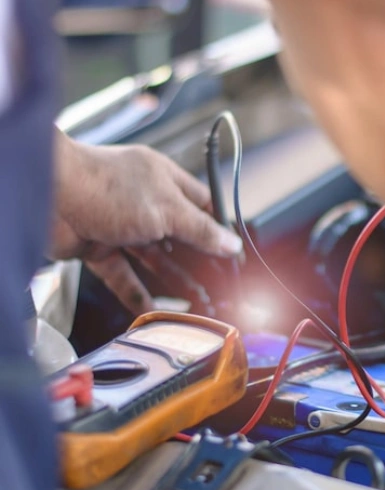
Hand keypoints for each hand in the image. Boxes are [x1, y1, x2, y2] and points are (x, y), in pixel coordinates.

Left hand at [50, 131, 241, 313]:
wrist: (46, 194)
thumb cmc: (105, 186)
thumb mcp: (166, 209)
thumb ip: (201, 230)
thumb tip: (231, 244)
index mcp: (164, 180)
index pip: (201, 205)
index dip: (218, 229)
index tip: (233, 254)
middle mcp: (143, 201)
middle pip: (179, 235)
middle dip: (199, 260)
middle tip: (219, 284)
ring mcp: (119, 225)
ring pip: (153, 258)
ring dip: (174, 279)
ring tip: (197, 301)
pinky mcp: (97, 247)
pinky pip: (122, 275)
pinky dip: (136, 293)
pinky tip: (152, 310)